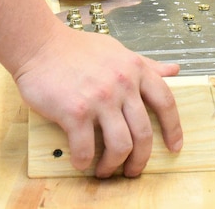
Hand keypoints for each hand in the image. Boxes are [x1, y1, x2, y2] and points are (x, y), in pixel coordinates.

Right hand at [14, 25, 182, 177]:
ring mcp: (100, 99)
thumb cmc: (76, 48)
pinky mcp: (75, 112)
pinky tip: (80, 162)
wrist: (39, 44)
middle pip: (144, 133)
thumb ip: (146, 64)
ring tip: (105, 170)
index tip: (174, 146)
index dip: (173, 128)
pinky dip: (84, 161)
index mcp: (134, 69)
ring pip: (121, 146)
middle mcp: (122, 84)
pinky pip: (86, 148)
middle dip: (141, 159)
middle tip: (133, 170)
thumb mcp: (117, 51)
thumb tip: (174, 70)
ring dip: (114, 165)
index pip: (166, 102)